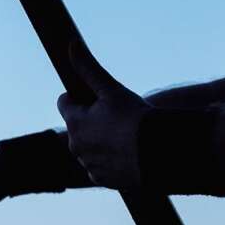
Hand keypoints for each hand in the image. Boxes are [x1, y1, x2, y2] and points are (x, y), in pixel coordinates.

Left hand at [57, 41, 148, 188]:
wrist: (159, 153)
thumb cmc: (135, 118)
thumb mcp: (111, 89)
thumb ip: (88, 68)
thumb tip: (70, 44)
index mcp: (74, 123)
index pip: (64, 102)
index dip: (82, 97)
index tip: (100, 99)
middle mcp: (75, 147)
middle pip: (77, 126)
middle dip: (92, 120)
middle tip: (118, 118)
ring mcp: (88, 165)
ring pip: (89, 147)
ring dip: (100, 141)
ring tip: (126, 136)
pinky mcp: (102, 180)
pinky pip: (100, 166)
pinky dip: (109, 160)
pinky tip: (127, 154)